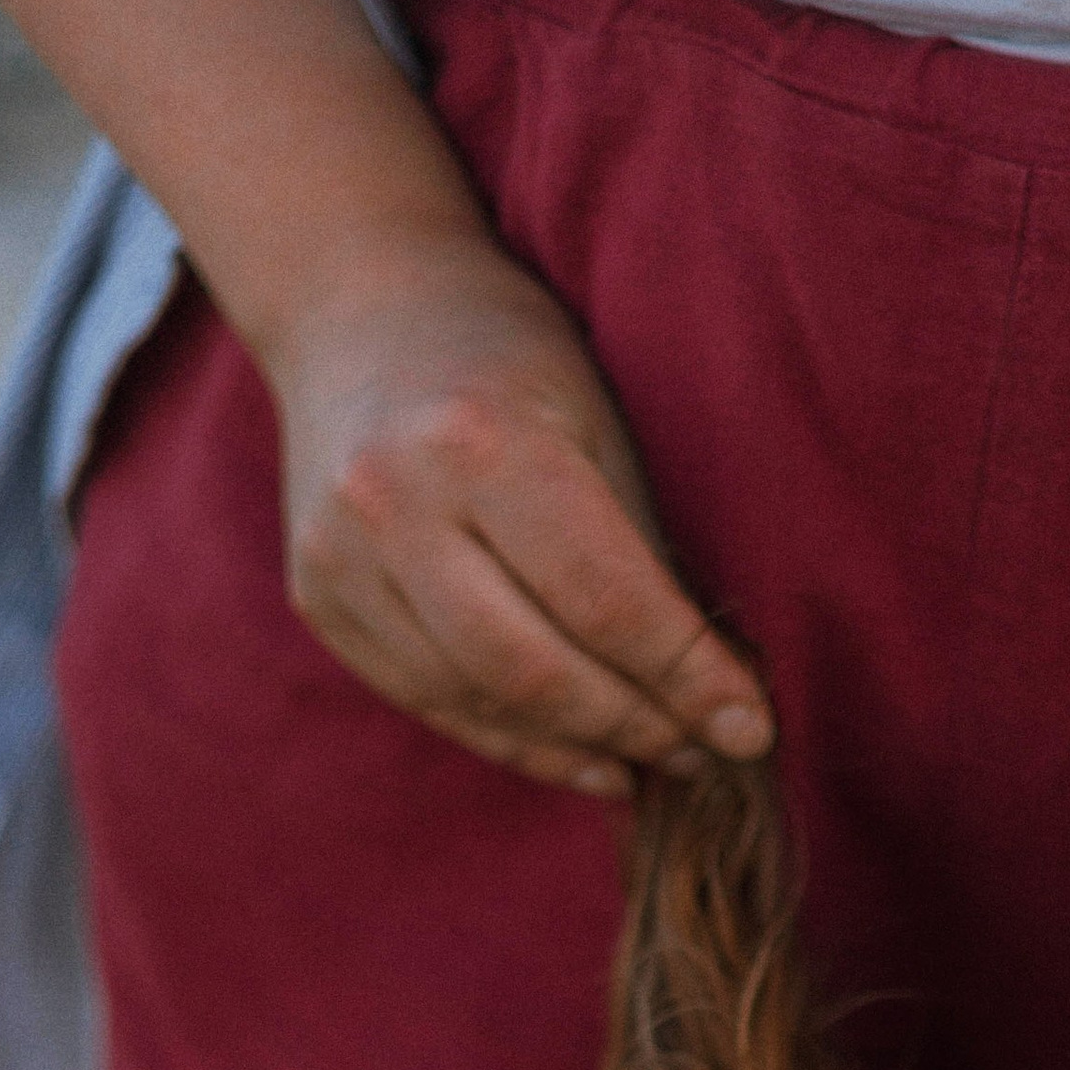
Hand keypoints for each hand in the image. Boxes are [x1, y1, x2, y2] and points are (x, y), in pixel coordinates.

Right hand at [267, 239, 771, 796]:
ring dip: (581, 748)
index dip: (685, 679)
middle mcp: (395, 501)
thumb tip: (713, 694)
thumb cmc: (509, 360)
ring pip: (479, 700)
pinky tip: (583, 756)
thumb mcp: (596, 422)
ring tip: (653, 762)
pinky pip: (431, 701)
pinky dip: (516, 741)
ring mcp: (342, 557)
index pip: (605, 601)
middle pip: (534, 670)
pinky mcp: (319, 599)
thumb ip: (640, 556)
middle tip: (706, 754)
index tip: (749, 730)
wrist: (357, 307)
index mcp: (482, 440)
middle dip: (637, 726)